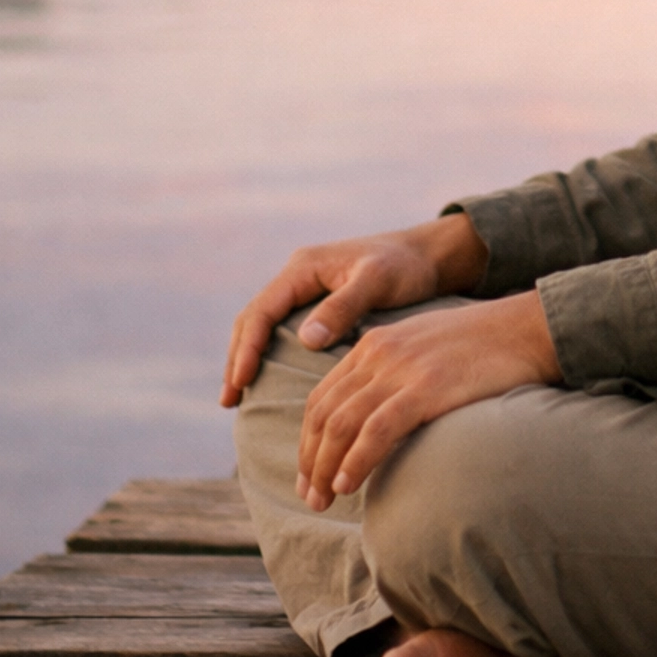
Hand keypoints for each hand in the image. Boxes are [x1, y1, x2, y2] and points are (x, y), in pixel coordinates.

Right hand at [219, 214, 487, 407]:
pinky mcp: (316, 304)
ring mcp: (305, 290)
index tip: (240, 382)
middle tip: (228, 400)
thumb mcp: (377, 281)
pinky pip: (280, 331)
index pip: (262, 310)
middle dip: (238, 358)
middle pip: (254, 319)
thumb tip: (306, 339)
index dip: (248, 347)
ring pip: (263, 326)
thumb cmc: (406, 266)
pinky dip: (267, 355)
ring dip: (247, 358)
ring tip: (236, 398)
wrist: (428, 256)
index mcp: (304, 267)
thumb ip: (344, 307)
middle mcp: (298, 276)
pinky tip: (266, 381)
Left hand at [296, 290, 560, 507]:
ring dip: (325, 468)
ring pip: (343, 424)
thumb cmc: (482, 346)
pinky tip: (347, 483)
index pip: (322, 398)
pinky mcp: (426, 387)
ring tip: (323, 500)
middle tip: (310, 498)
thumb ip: (394, 376)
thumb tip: (376, 420)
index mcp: (373, 344)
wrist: (525, 328)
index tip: (309, 475)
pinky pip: (377, 429)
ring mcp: (402, 370)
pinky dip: (356, 459)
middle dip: (310, 461)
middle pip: (325, 414)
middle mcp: (378, 353)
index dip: (308, 441)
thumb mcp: (423, 349)